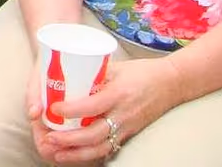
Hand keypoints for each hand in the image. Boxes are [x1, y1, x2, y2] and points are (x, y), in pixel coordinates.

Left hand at [25, 56, 185, 163]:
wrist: (172, 84)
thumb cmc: (142, 72)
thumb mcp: (116, 67)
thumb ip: (94, 74)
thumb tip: (67, 78)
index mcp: (118, 94)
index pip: (91, 106)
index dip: (70, 109)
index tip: (53, 108)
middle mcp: (123, 114)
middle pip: (94, 134)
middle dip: (70, 139)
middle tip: (49, 137)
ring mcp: (127, 127)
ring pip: (101, 147)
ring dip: (77, 153)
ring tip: (57, 153)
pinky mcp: (130, 134)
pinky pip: (109, 148)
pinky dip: (91, 154)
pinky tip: (76, 154)